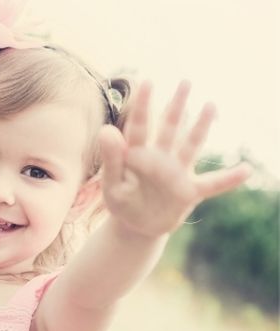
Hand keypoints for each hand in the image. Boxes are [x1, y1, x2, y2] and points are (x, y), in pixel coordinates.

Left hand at [98, 81, 250, 237]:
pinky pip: (212, 184)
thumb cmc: (121, 201)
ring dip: (200, 127)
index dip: (142, 105)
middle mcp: (158, 158)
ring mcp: (176, 172)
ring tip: (211, 106)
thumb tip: (106, 129)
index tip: (146, 82)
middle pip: (168, 128)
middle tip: (185, 82)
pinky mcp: (188, 191)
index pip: (138, 126)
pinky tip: (247, 170)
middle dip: (176, 105)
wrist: (136, 226)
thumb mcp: (111, 184)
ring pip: (190, 146)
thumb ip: (111, 159)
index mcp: (136, 154)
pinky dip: (229, 178)